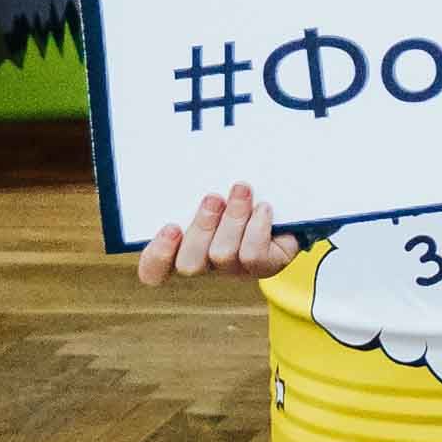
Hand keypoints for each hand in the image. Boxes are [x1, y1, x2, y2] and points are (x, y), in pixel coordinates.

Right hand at [137, 184, 299, 285]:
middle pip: (188, 264)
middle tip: (213, 198)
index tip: (170, 227)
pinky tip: (263, 208)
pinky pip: (253, 255)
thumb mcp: (212, 191)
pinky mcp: (264, 267)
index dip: (157, 256)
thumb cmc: (236, 193)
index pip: (154, 271)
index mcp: (182, 248)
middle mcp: (206, 264)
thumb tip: (177, 170)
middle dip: (201, 228)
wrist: (287, 201)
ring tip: (241, 190)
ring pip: (222, 255)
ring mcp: (235, 269)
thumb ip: (193, 190)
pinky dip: (257, 227)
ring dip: (233, 219)